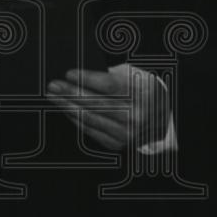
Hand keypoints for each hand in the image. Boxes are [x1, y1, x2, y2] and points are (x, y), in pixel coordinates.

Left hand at [46, 63, 169, 150]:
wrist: (162, 120)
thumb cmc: (145, 93)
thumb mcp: (137, 77)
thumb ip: (113, 75)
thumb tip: (84, 75)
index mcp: (142, 94)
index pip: (110, 86)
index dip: (87, 79)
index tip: (70, 73)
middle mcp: (136, 115)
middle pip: (97, 103)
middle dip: (70, 93)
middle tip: (54, 85)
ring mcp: (127, 132)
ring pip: (91, 118)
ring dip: (68, 107)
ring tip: (54, 97)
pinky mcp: (118, 143)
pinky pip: (92, 131)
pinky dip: (76, 120)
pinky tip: (67, 111)